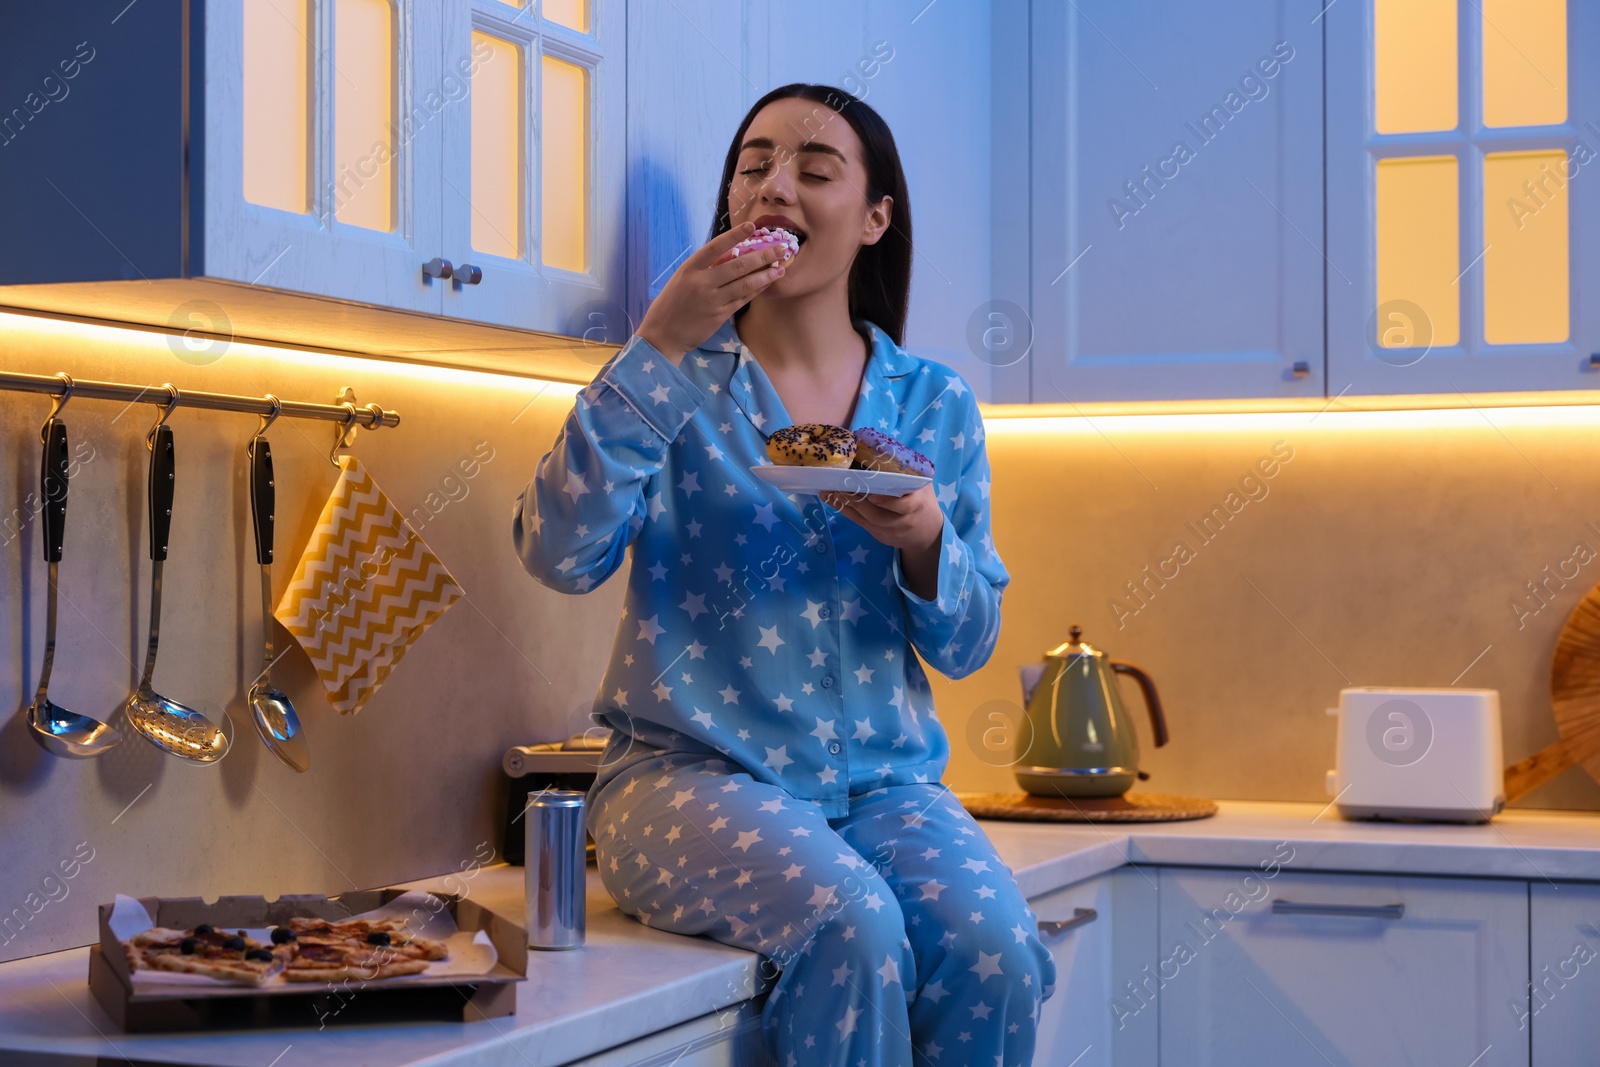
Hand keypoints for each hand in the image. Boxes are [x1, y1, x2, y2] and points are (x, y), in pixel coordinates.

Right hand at [636, 221, 789, 364]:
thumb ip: (703, 268)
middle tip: (782, 248)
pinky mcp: (719, 315)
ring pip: (745, 284)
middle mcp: (702, 282)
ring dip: (766, 274)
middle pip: (738, 266)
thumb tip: (730, 254)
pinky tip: (767, 282)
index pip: (716, 247)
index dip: (735, 235)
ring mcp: (712, 300)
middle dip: (763, 256)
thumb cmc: (671, 303)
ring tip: (782, 267)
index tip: (752, 226)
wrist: (662, 334)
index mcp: (690, 268)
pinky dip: (757, 290)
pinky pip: (743, 299)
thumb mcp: (682, 279)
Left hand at [821, 484, 944, 599]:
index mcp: (918, 506)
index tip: (872, 495)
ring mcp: (890, 532)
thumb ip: (909, 474)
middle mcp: (904, 522)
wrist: (929, 535)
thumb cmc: (924, 502)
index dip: (888, 503)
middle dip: (856, 499)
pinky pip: (860, 522)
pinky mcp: (879, 537)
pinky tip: (831, 498)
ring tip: (830, 489)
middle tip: (838, 483)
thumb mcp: (923, 486)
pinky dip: (844, 510)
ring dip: (845, 504)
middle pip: (878, 514)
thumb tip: (885, 456)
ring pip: (866, 519)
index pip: (904, 506)